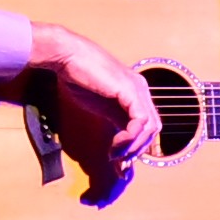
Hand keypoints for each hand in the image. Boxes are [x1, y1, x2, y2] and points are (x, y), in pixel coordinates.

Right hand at [30, 21, 159, 183]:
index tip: (122, 162)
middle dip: (138, 149)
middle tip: (120, 163)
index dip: (138, 146)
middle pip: (152, 128)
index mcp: (135, 93)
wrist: (67, 56)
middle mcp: (141, 90)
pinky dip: (131, 137)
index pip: (147, 125)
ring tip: (115, 155)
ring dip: (133, 147)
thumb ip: (114, 123)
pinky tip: (117, 144)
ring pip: (150, 127)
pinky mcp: (130, 91)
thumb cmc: (78, 76)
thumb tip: (119, 147)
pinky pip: (140, 121)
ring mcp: (138, 89)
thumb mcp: (100, 106)